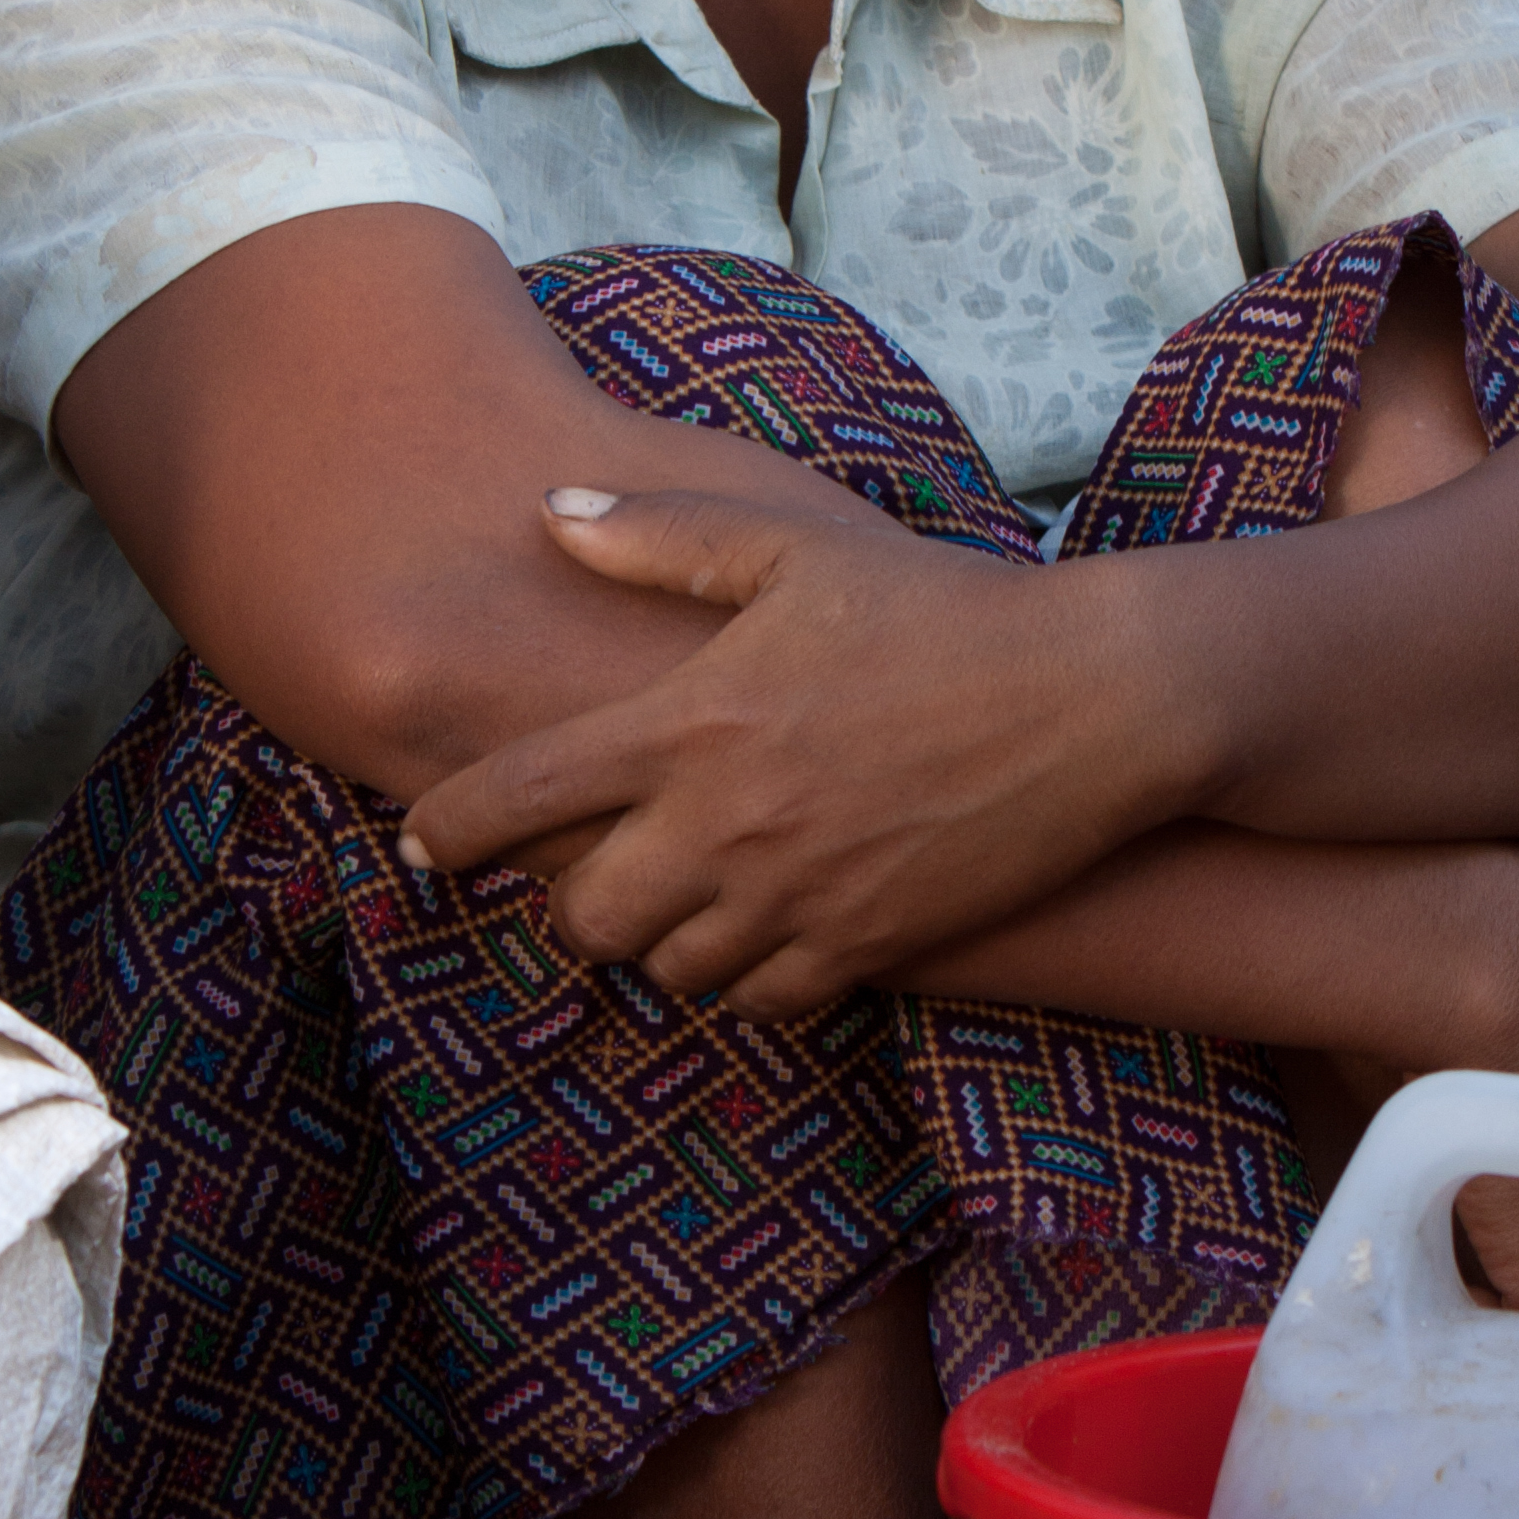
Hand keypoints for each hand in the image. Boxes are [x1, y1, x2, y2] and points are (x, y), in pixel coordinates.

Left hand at [404, 485, 1184, 1010]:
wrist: (1094, 696)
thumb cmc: (941, 605)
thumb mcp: (793, 544)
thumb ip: (660, 539)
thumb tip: (551, 516)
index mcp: (687, 722)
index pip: (519, 799)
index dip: (448, 828)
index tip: (423, 842)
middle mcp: (725, 825)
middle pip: (583, 918)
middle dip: (573, 903)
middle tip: (593, 873)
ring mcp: (796, 896)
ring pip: (672, 971)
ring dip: (664, 943)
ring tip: (689, 898)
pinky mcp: (866, 947)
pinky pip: (765, 1001)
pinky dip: (749, 980)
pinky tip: (769, 930)